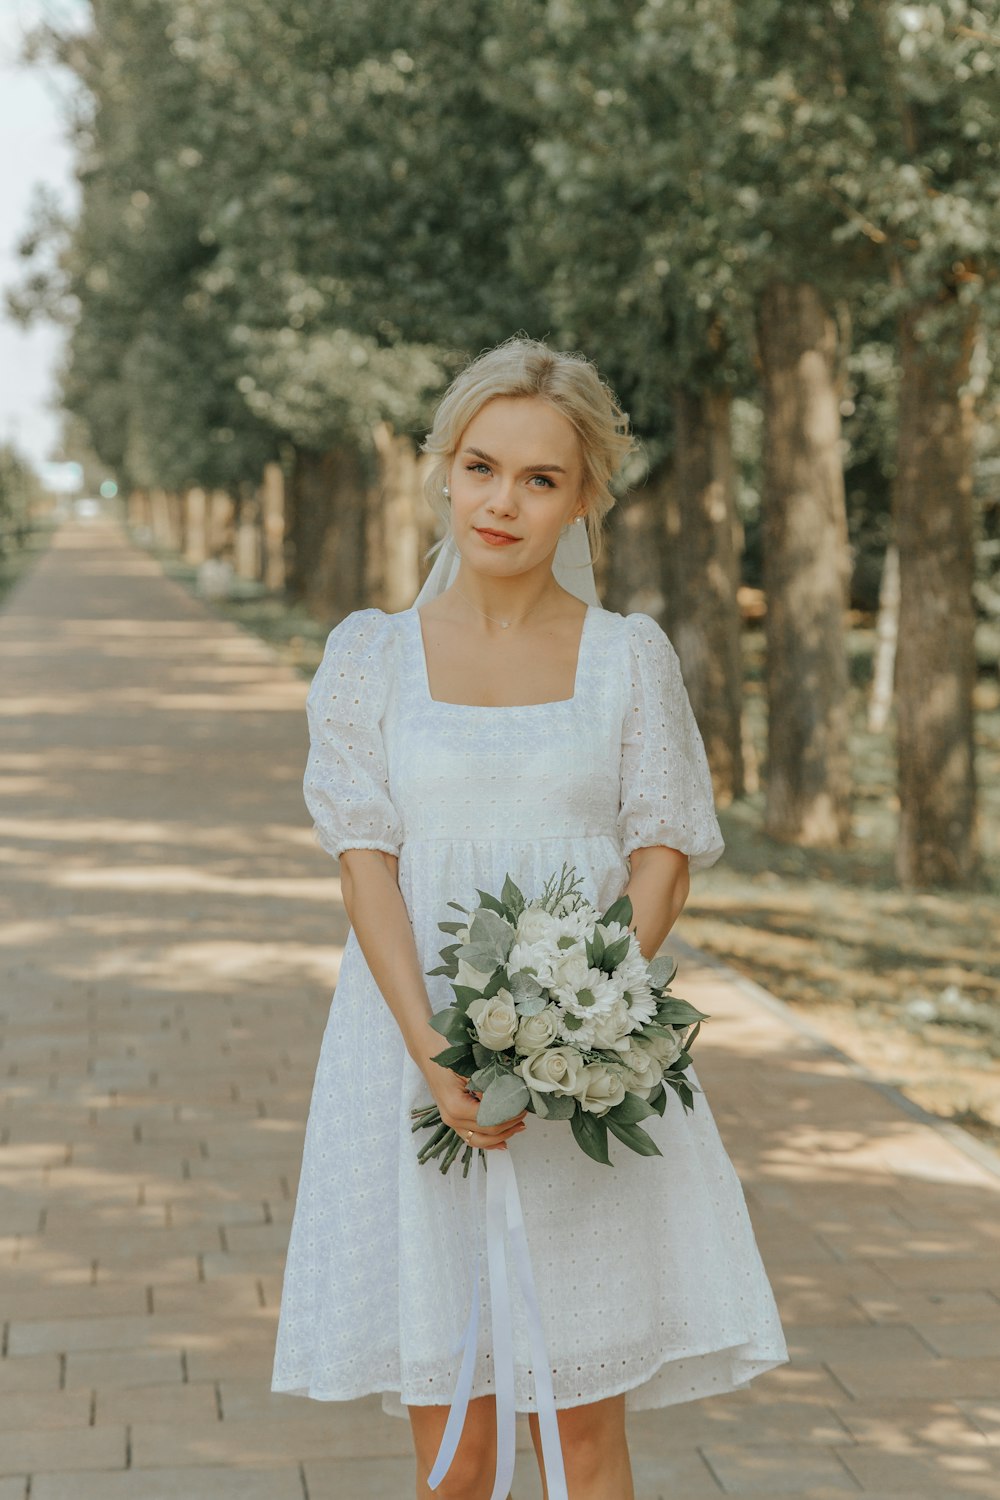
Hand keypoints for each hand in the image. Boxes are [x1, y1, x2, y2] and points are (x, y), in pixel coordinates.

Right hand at [414, 1029, 526, 1150]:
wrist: (428, 1049)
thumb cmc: (448, 1053)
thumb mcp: (472, 1068)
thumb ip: (489, 1087)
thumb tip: (510, 1099)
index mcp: (456, 1107)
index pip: (490, 1121)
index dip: (509, 1117)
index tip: (523, 1108)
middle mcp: (451, 1119)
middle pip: (486, 1133)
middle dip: (508, 1126)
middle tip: (524, 1115)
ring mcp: (450, 1120)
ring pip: (478, 1140)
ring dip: (500, 1137)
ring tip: (517, 1128)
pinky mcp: (452, 1118)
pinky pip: (470, 1136)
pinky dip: (486, 1140)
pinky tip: (500, 1141)